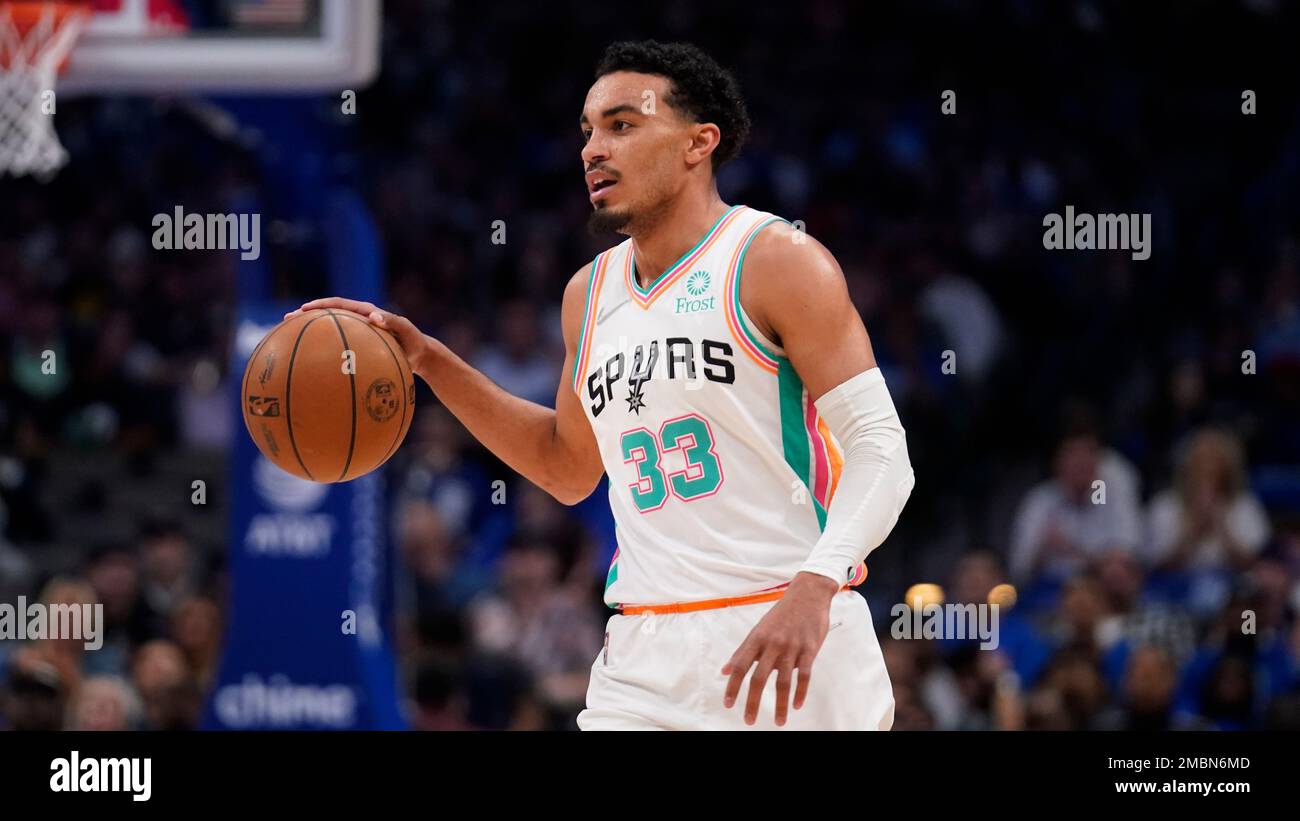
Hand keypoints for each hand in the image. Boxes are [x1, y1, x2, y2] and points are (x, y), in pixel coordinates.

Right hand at [285, 298, 431, 377]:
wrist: (419, 354)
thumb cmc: (413, 341)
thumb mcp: (406, 329)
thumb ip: (393, 321)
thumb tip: (375, 318)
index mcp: (365, 312)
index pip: (337, 304)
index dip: (319, 306)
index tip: (302, 310)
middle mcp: (357, 320)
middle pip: (326, 316)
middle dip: (306, 317)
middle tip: (286, 321)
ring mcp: (356, 334)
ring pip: (329, 333)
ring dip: (311, 335)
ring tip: (290, 341)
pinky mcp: (358, 348)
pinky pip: (338, 349)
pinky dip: (326, 354)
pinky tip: (313, 367)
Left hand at [721, 571, 838, 725]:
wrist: (807, 594)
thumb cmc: (781, 614)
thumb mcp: (758, 629)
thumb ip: (742, 651)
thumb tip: (725, 671)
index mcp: (757, 638)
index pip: (740, 666)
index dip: (733, 686)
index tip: (728, 704)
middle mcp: (772, 644)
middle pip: (759, 678)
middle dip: (753, 702)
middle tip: (748, 721)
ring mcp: (791, 647)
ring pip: (783, 682)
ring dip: (781, 705)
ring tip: (779, 722)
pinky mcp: (809, 649)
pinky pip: (804, 675)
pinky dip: (800, 692)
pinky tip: (796, 706)